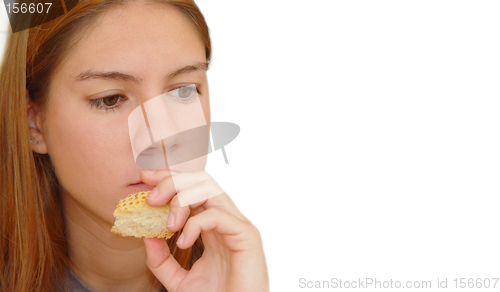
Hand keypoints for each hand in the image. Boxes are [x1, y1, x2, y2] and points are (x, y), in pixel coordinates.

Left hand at [140, 170, 269, 291]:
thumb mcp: (178, 281)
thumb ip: (161, 260)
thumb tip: (146, 236)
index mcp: (212, 226)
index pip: (192, 189)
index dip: (169, 179)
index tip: (145, 179)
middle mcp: (226, 220)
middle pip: (200, 181)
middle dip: (172, 182)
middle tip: (151, 198)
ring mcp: (237, 225)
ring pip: (210, 189)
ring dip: (182, 199)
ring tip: (167, 224)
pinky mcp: (246, 235)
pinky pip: (216, 215)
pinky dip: (194, 224)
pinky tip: (183, 242)